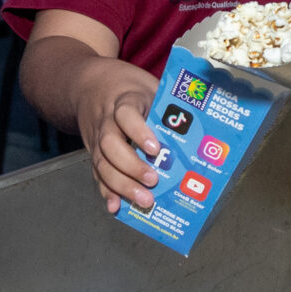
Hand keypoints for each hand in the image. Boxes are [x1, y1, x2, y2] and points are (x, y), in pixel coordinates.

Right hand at [76, 60, 162, 213]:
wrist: (89, 85)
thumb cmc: (128, 87)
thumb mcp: (149, 85)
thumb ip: (167, 105)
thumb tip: (202, 127)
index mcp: (124, 99)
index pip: (126, 114)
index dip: (139, 132)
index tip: (155, 149)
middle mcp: (106, 121)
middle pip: (110, 144)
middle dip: (131, 166)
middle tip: (153, 181)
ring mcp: (96, 139)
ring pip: (102, 163)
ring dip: (121, 185)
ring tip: (143, 200)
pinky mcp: (93, 152)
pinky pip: (96, 173)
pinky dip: (106, 191)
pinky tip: (116, 206)